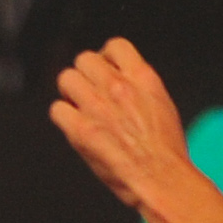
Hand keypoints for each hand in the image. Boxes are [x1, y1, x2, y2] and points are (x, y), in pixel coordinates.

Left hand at [50, 38, 191, 217]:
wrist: (161, 178)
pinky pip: (56, 109)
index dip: (106, 57)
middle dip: (85, 75)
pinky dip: (63, 116)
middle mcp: (117, 86)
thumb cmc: (166, 150)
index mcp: (142, 77)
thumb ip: (138, 88)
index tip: (106, 71)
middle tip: (90, 93)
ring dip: (70, 92)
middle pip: (84, 59)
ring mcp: (97, 107)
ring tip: (79, 108)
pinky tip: (74, 126)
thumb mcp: (161, 104)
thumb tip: (122, 82)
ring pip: (66, 78)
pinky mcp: (81, 130)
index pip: (115, 45)